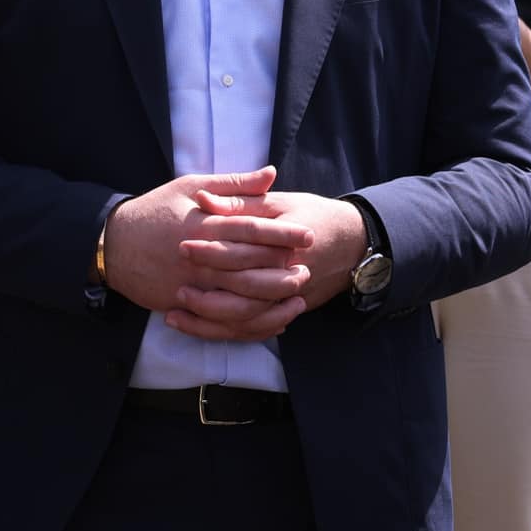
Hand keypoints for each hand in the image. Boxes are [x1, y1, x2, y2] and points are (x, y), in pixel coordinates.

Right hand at [103, 166, 314, 340]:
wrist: (112, 243)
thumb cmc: (154, 211)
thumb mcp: (188, 187)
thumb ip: (232, 184)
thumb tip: (271, 174)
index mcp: (202, 223)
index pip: (248, 228)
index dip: (280, 232)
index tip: (307, 234)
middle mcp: (198, 255)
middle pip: (248, 265)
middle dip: (281, 268)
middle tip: (308, 268)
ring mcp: (190, 283)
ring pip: (239, 298)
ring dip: (270, 298)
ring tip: (295, 295)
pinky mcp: (182, 304)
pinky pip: (221, 319)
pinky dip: (248, 322)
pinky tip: (270, 320)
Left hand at [173, 186, 367, 339]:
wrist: (354, 242)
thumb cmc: (312, 215)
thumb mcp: (277, 202)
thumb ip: (239, 202)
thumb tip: (201, 198)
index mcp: (284, 244)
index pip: (243, 250)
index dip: (211, 249)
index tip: (181, 246)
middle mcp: (289, 274)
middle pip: (246, 291)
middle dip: (207, 293)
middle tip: (176, 288)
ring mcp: (292, 297)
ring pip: (249, 319)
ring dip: (211, 321)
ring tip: (176, 316)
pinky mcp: (290, 309)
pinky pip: (258, 329)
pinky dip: (228, 332)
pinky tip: (200, 328)